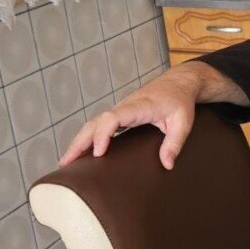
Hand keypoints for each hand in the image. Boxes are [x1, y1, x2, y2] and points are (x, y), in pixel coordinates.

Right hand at [58, 62, 243, 169]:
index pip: (113, 118)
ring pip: (93, 124)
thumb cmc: (181, 102)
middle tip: (66, 163)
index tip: (98, 153)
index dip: (102, 134)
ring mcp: (120, 110)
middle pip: (95, 122)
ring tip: (66, 162)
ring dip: (79, 141)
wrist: (179, 83)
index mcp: (138, 106)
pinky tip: (81, 152)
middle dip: (80, 142)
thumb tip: (167, 165)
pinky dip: (88, 137)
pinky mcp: (120, 114)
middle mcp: (124, 107)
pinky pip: (100, 125)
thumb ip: (175, 143)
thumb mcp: (183, 123)